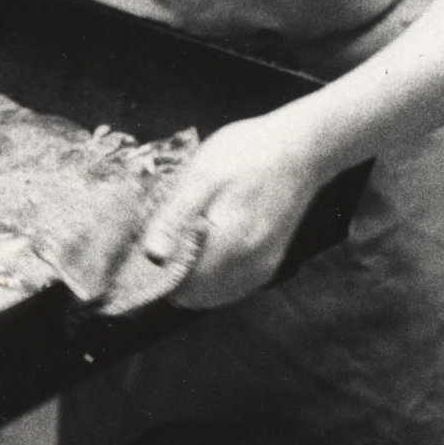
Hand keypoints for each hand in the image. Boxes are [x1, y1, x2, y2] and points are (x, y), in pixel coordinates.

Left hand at [134, 110, 332, 311]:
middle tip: (159, 245)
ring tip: (179, 245)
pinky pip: (233, 286)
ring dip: (191, 280)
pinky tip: (204, 253)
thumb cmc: (247, 153)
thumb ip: (175, 218)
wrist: (299, 147)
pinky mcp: (270, 262)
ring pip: (214, 295)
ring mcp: (263, 267)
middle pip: (195, 297)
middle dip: (171, 278)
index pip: (180, 287)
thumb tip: (152, 256)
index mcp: (229, 244)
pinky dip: (213, 279)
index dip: (155, 276)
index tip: (144, 254)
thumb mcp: (201, 175)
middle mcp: (250, 265)